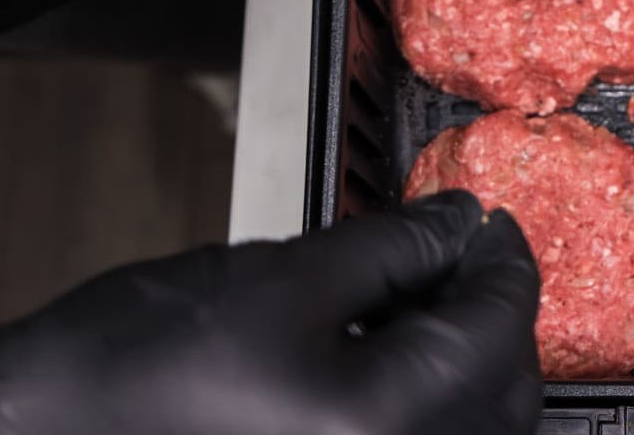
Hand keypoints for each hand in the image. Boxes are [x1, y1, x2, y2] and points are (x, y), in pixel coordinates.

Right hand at [0, 192, 541, 434]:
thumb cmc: (129, 374)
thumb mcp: (280, 280)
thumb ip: (394, 247)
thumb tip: (461, 220)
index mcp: (391, 424)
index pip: (501, 327)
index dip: (504, 258)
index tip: (489, 220)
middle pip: (503, 388)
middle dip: (491, 312)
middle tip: (456, 252)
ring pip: (472, 427)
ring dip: (464, 360)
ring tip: (417, 299)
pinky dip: (429, 403)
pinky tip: (386, 358)